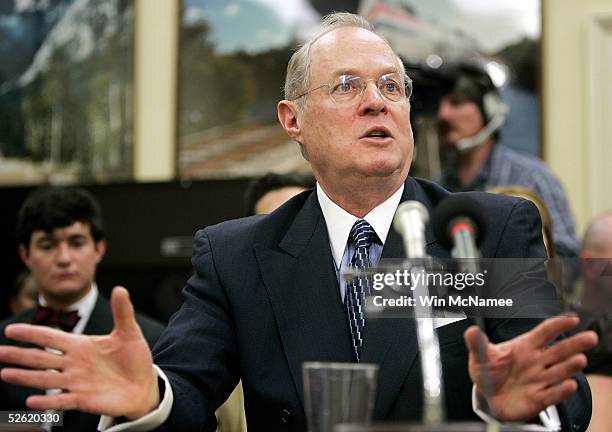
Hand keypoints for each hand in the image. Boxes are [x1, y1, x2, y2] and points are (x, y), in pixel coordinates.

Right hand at [0, 287, 159, 418]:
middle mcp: (74, 364)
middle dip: (20, 354)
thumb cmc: (134, 359)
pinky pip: (62, 401)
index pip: (52, 337)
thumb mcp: (129, 333)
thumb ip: (123, 312)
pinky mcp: (83, 400)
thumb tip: (120, 289)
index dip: (32, 333)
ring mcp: (76, 382)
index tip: (11, 330)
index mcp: (81, 345)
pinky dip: (48, 401)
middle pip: (42, 358)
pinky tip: (32, 401)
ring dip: (25, 377)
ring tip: (5, 373)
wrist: (144, 386)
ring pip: (45, 379)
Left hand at [464, 315, 597, 421]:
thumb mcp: (480, 357)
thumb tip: (470, 330)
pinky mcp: (538, 398)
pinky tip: (569, 385)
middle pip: (559, 351)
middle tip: (591, 337)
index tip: (573, 318)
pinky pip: (552, 394)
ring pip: (559, 371)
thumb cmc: (488, 372)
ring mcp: (539, 380)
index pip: (544, 333)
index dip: (558, 325)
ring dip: (570, 366)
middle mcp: (536, 362)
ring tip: (580, 359)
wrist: (487, 398)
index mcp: (525, 347)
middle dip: (574, 344)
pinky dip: (560, 391)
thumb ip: (477, 344)